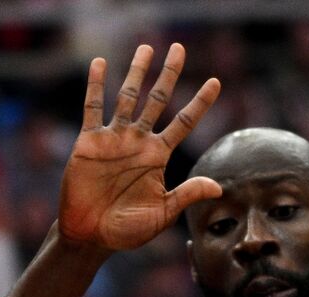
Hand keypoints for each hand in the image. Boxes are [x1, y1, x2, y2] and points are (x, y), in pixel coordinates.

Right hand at [58, 43, 221, 250]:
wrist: (91, 236)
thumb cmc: (128, 230)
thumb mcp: (162, 214)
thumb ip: (187, 195)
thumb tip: (218, 188)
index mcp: (158, 157)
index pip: (184, 123)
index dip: (200, 103)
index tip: (216, 82)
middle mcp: (139, 142)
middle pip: (157, 100)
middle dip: (168, 75)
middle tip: (179, 48)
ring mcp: (114, 139)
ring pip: (128, 97)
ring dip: (136, 72)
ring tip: (146, 48)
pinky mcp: (89, 142)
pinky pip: (93, 108)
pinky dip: (95, 86)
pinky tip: (100, 64)